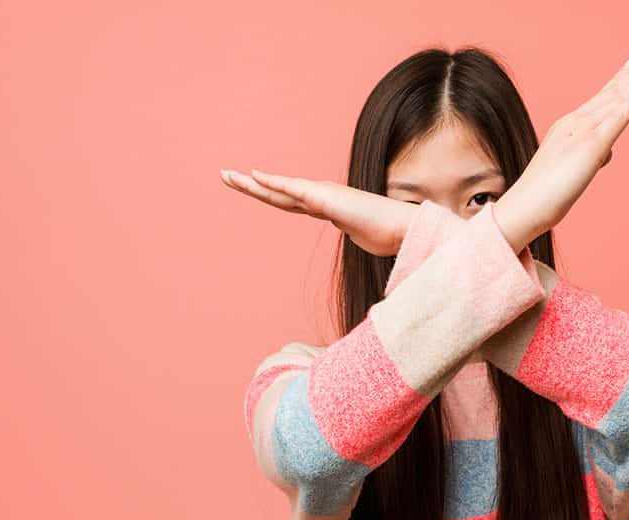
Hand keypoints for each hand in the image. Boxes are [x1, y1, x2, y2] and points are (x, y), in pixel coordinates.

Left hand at [219, 170, 416, 256]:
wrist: (403, 229)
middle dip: (250, 185)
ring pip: (278, 190)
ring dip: (252, 183)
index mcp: (327, 206)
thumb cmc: (388, 235)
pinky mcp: (325, 198)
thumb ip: (353, 232)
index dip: (269, 193)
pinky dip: (273, 182)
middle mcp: (321, 197)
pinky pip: (293, 189)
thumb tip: (355, 235)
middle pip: (277, 192)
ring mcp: (322, 195)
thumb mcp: (362, 236)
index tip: (251, 186)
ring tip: (228, 176)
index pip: (290, 200)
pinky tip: (254, 175)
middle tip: (225, 175)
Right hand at [493, 52, 628, 250]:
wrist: (525, 205)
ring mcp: (583, 131)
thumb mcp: (571, 170)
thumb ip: (590, 157)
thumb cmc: (543, 194)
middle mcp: (575, 123)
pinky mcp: (592, 145)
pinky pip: (616, 117)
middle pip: (609, 94)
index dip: (617, 83)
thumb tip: (606, 153)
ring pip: (615, 99)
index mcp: (567, 127)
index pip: (598, 101)